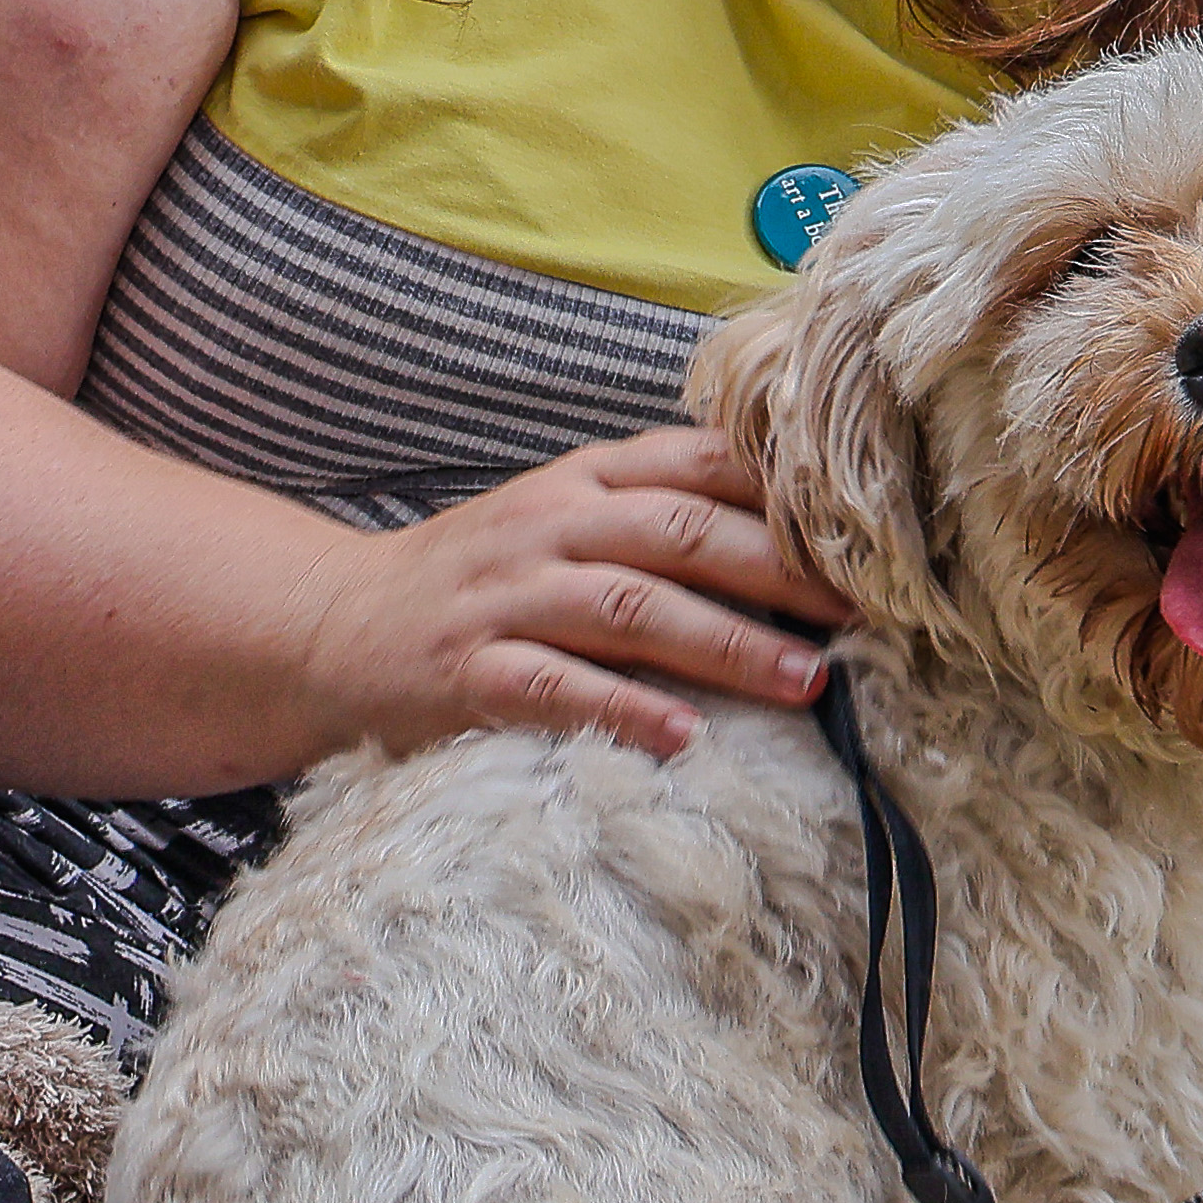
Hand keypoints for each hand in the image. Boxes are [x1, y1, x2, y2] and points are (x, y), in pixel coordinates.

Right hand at [293, 425, 844, 763]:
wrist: (335, 624)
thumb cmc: (482, 577)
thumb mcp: (567, 517)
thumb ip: (661, 511)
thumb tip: (798, 527)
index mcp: (587, 480)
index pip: (699, 465)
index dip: (787, 497)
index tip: (867, 534)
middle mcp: (553, 525)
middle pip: (682, 533)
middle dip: (781, 572)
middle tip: (864, 613)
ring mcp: (509, 596)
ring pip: (632, 609)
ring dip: (726, 645)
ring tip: (804, 681)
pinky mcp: (470, 671)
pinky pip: (555, 687)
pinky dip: (623, 710)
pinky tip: (684, 737)